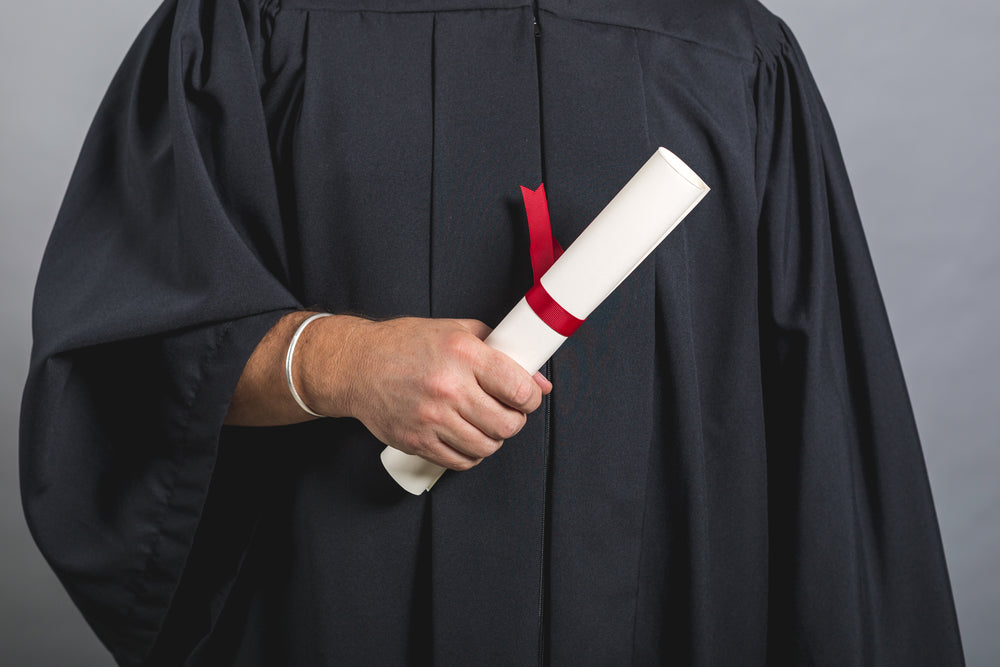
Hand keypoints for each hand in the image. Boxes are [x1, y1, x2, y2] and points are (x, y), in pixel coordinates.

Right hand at [299, 316, 551, 469]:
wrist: (357, 366)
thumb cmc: (405, 345)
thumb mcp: (456, 330)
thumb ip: (501, 350)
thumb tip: (537, 381)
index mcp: (462, 353)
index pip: (518, 388)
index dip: (531, 397)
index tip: (527, 397)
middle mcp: (448, 387)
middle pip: (507, 424)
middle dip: (515, 420)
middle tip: (508, 412)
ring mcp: (431, 418)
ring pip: (486, 447)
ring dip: (493, 439)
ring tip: (485, 424)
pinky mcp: (417, 441)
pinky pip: (461, 461)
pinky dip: (471, 453)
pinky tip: (465, 437)